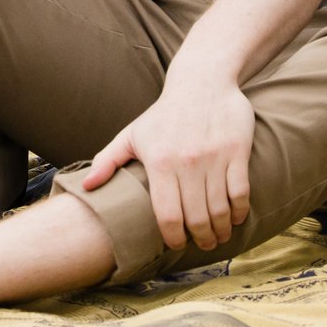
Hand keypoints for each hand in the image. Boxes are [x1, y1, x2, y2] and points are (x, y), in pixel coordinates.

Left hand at [83, 72, 255, 254]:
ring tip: (218, 236)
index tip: (177, 244)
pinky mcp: (237, 152)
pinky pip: (241, 192)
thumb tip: (86, 186)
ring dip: (221, 231)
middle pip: (197, 218)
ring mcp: (214, 158)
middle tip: (202, 244)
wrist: (201, 81)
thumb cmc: (163, 114)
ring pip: (220, 209)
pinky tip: (234, 217)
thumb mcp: (132, 134)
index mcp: (159, 162)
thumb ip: (107, 161)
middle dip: (201, 239)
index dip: (173, 238)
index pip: (168, 215)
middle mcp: (187, 162)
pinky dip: (239, 211)